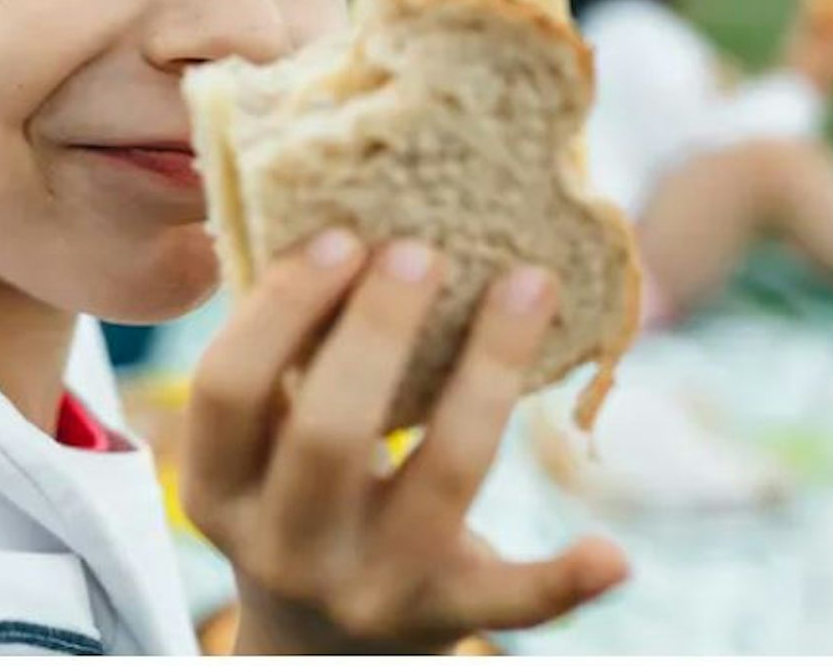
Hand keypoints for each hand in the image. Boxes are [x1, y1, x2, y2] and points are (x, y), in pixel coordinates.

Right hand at [179, 232, 627, 654]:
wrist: (325, 647)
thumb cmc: (297, 498)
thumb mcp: (259, 449)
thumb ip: (279, 363)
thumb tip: (338, 210)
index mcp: (219, 492)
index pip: (229, 390)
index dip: (279, 308)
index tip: (335, 236)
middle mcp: (285, 548)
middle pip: (327, 431)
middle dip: (378, 329)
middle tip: (422, 249)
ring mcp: (369, 590)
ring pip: (438, 478)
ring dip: (490, 371)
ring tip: (528, 283)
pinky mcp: (448, 617)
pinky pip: (512, 603)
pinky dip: (565, 579)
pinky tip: (613, 552)